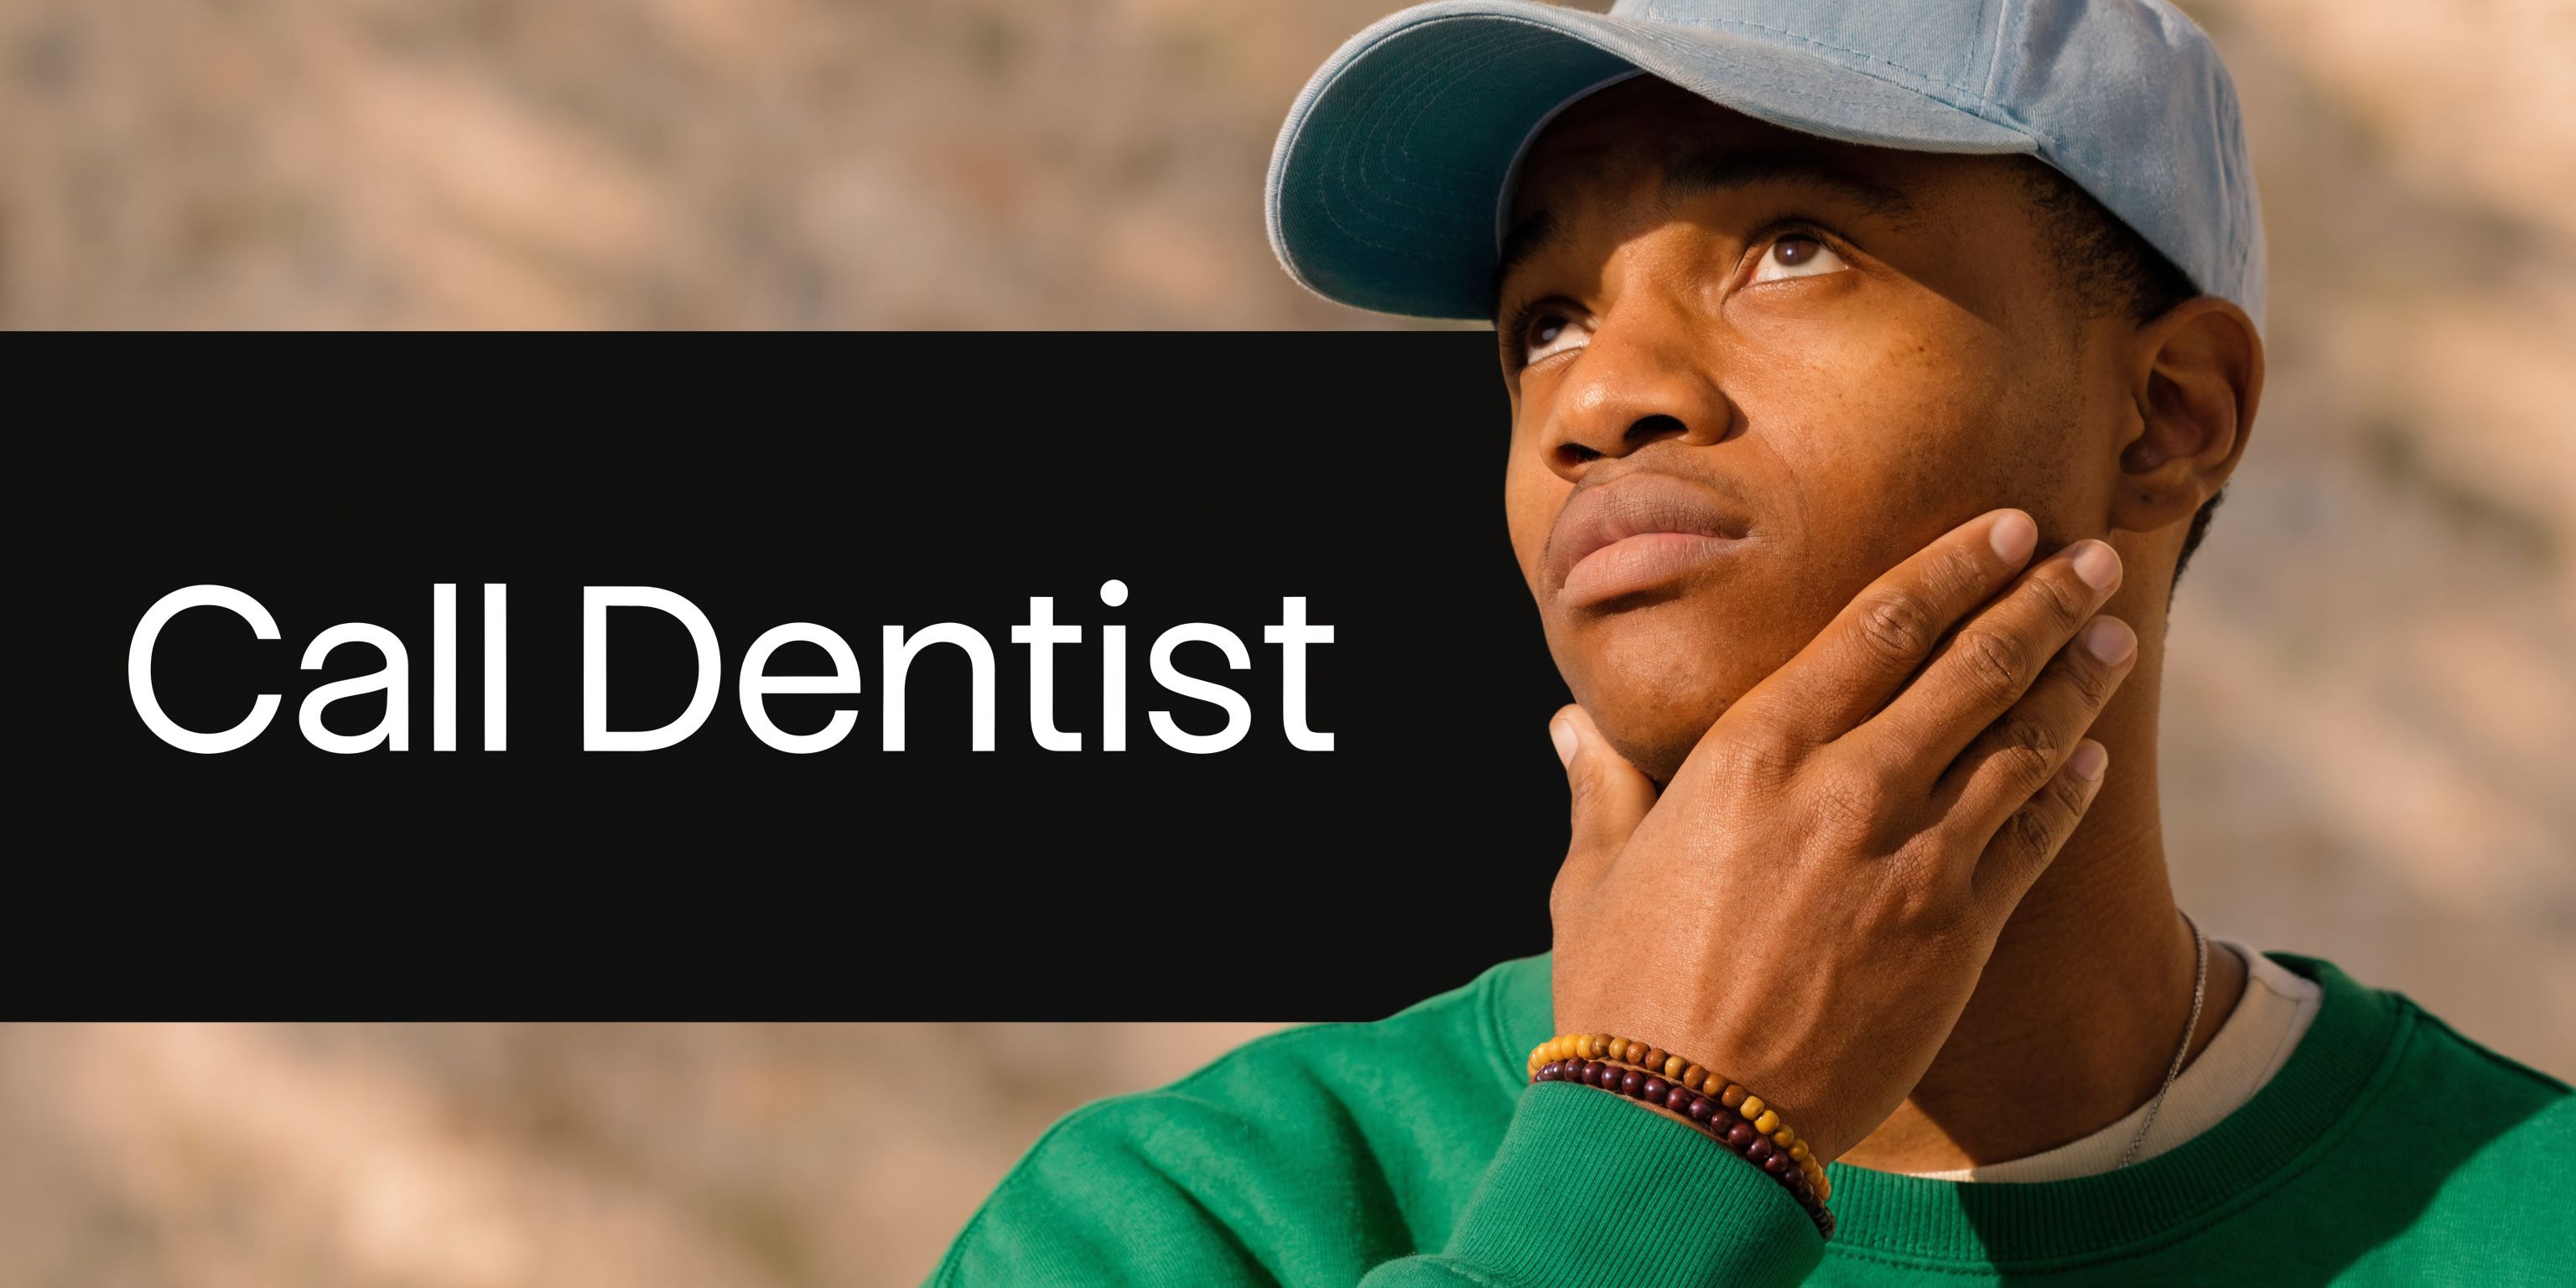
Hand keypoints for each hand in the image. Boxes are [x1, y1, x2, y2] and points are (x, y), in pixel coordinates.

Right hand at [1544, 509, 2138, 1163]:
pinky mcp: (1955, 935)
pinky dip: (2067, 788)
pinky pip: (2031, 839)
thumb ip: (1604, 788)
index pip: (1879, 626)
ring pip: (2021, 742)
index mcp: (1754, 751)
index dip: (1952, 568)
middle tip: (2090, 555)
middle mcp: (1843, 788)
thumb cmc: (1624, 992)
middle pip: (1972, 666)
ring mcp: (1910, 859)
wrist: (1684, 1118)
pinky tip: (2090, 758)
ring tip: (2112, 631)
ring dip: (2075, 679)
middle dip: (2039, 600)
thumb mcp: (1597, 874)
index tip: (2004, 526)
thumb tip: (1568, 727)